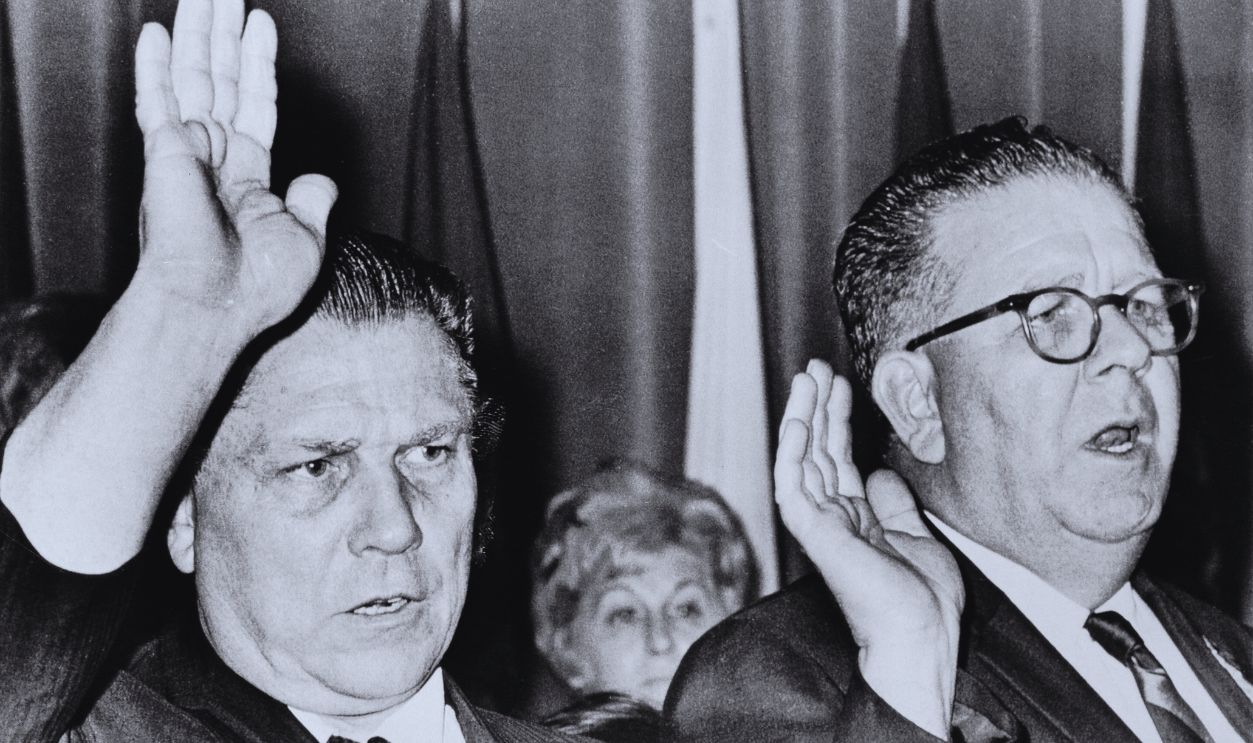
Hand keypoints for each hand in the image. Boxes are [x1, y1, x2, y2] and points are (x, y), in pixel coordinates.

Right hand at [133, 0, 335, 337]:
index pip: (254, 105)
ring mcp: (186, 154)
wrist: (215, 305)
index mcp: (246, 179)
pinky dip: (155, 66)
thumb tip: (322, 179)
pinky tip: (158, 31)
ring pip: (193, 77)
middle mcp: (213, 161)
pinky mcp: (163, 153)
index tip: (260, 24)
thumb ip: (312, 202)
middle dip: (223, 34)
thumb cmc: (257, 288)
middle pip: (220, 81)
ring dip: (199, 32)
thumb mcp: (305, 241)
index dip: (258, 65)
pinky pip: (158, 99)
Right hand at [774, 359, 962, 734]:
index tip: (838, 387)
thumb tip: (878, 474)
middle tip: (816, 368)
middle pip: (817, 450)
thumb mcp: (915, 535)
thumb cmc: (920, 602)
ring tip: (808, 378)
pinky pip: (793, 482)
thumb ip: (893, 503)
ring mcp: (819, 523)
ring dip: (803, 415)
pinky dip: (793, 449)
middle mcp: (831, 517)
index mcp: (853, 518)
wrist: (920, 636)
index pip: (836, 458)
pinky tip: (798, 419)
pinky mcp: (812, 530)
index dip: (836, 420)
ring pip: (802, 458)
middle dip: (816, 406)